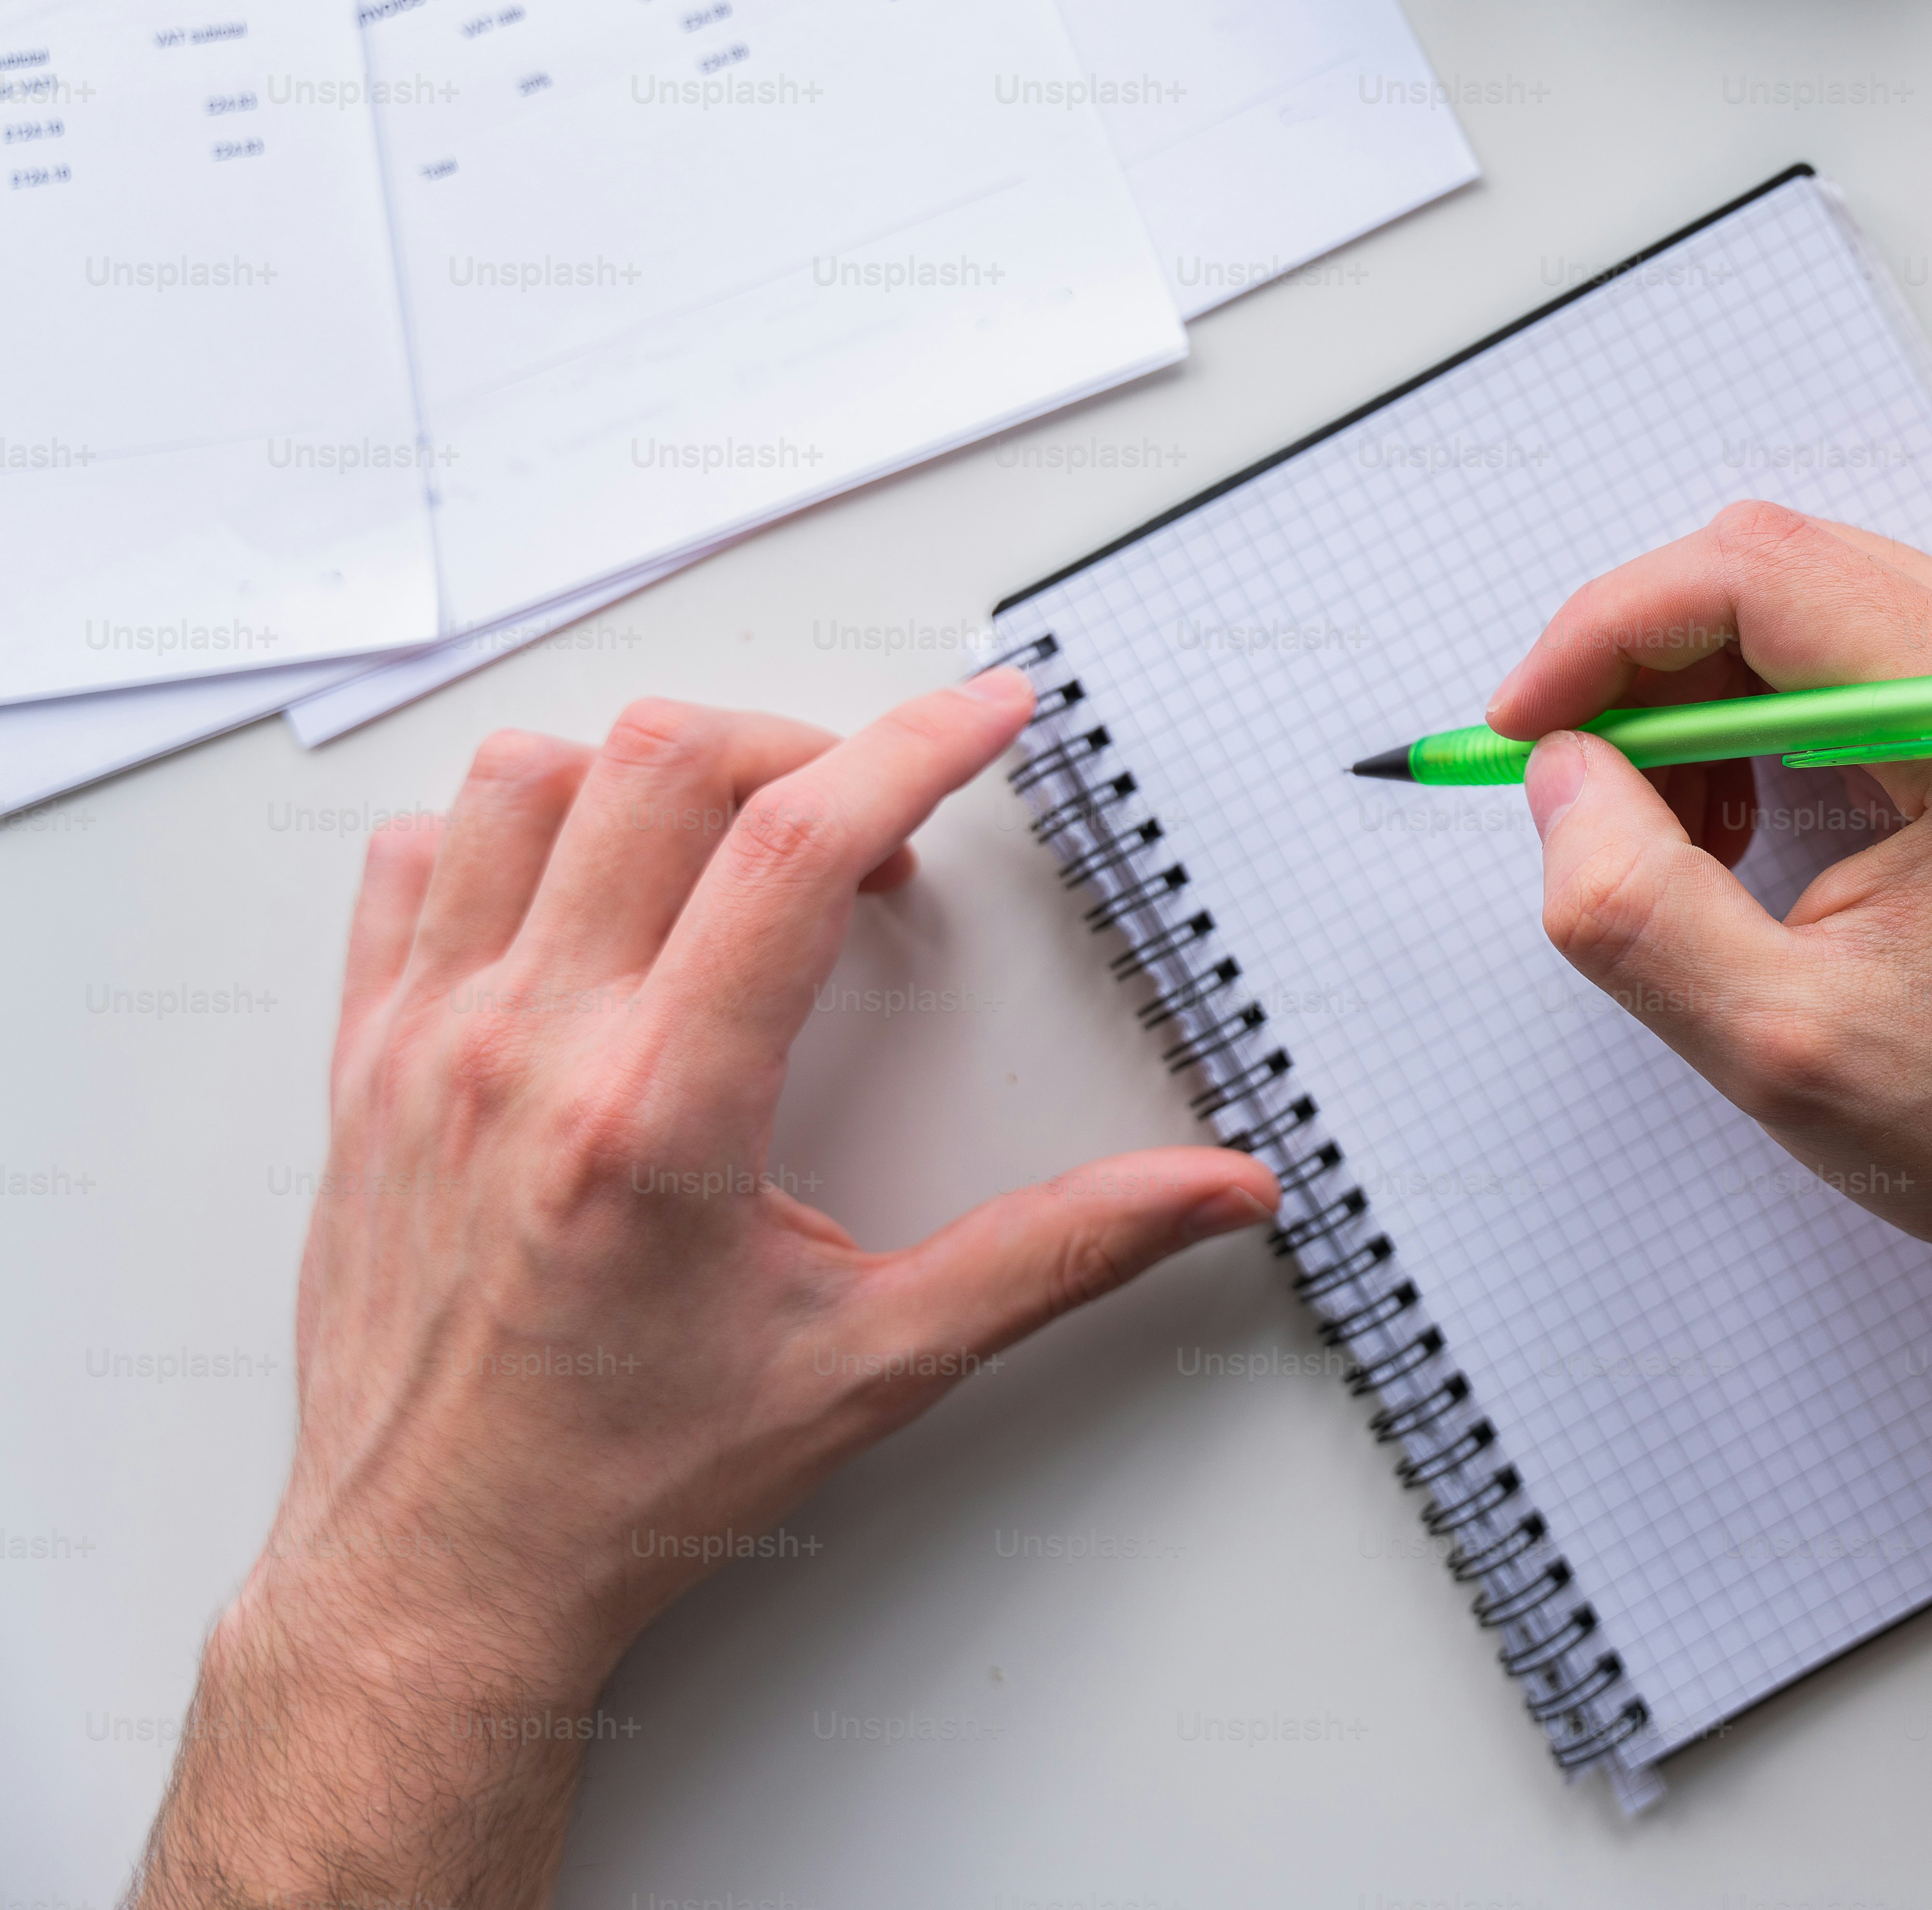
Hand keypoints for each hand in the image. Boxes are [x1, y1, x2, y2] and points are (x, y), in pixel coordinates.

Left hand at [139, 671, 1276, 1908]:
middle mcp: (527, 1052)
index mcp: (659, 1115)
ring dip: (649, 774)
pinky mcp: (363, 1064)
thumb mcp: (877, 1361)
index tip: (984, 714)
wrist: (441, 1576)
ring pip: (524, 783)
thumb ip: (1063, 1254)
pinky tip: (584, 892)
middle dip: (801, 747)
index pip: (795, 847)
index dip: (914, 746)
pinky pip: (409, 864)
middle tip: (869, 819)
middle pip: (661, 766)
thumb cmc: (629, 1481)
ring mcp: (427, 1046)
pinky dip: (506, 832)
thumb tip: (1208, 1196)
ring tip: (732, 844)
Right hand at [1488, 502, 1931, 1297]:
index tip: (1525, 725)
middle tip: (1588, 800)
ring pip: (1802, 599)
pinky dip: (1764, 716)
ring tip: (1687, 845)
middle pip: (1778, 570)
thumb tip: (1559, 774)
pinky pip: (1850, 642)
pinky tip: (1749, 824)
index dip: (1611, 631)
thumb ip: (1636, 908)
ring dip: (1703, 702)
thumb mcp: (1781, 1047)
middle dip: (1647, 675)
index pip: (1764, 574)